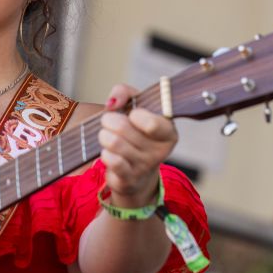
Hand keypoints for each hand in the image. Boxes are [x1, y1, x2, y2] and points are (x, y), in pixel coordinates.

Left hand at [98, 84, 177, 205]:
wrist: (136, 174)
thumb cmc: (135, 134)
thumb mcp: (134, 107)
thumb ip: (124, 92)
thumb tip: (112, 102)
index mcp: (168, 131)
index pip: (152, 123)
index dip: (135, 114)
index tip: (132, 114)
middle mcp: (160, 151)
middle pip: (122, 127)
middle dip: (109, 121)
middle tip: (109, 122)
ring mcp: (144, 167)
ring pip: (113, 142)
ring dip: (104, 136)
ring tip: (107, 137)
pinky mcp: (129, 180)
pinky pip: (111, 160)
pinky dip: (104, 152)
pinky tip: (108, 152)